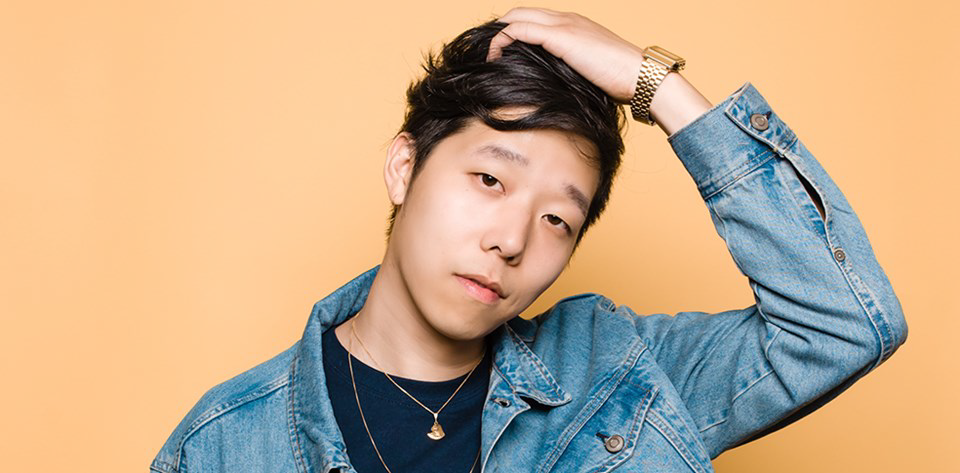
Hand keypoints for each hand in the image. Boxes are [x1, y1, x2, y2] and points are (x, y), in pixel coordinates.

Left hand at [487, 7, 645, 103]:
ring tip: (488, 57)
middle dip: (500, 30)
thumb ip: (571, 72)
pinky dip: (501, 41)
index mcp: (575, 25)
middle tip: (488, 54)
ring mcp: (564, 24)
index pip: (534, 19)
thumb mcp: (589, 74)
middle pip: (520, 12)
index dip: (513, 32)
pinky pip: (519, 30)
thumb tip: (553, 91)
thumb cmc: (621, 82)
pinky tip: (494, 59)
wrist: (640, 77)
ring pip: (516, 17)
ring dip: (497, 35)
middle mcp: (567, 18)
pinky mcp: (560, 36)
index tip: (500, 55)